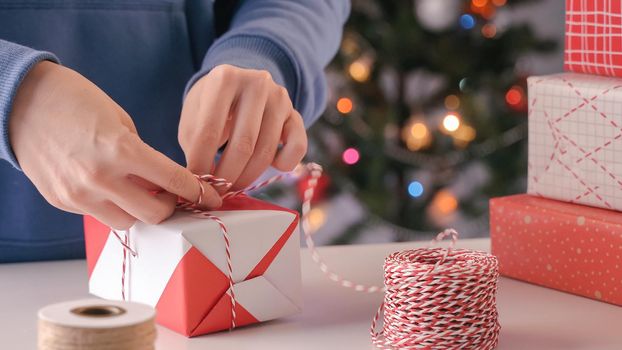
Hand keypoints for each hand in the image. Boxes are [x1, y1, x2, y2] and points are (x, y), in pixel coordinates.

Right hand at [9, 61, 220, 229]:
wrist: (19, 100)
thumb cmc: (76, 101)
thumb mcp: (121, 121)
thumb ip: (142, 156)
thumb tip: (160, 183)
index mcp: (122, 150)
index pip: (175, 182)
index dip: (199, 193)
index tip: (211, 198)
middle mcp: (100, 178)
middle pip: (154, 214)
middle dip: (170, 205)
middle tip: (172, 194)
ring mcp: (78, 194)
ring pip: (127, 222)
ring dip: (139, 210)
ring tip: (137, 190)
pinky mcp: (61, 201)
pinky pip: (98, 214)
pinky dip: (111, 205)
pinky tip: (109, 186)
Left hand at [179, 64, 307, 190]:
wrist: (238, 87)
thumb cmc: (211, 106)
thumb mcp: (192, 117)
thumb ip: (194, 145)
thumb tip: (202, 184)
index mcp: (224, 78)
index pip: (209, 131)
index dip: (201, 164)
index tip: (196, 185)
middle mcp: (256, 82)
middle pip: (243, 144)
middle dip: (227, 177)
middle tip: (216, 193)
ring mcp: (280, 97)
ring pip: (266, 151)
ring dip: (248, 177)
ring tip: (233, 186)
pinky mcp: (296, 114)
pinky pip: (297, 147)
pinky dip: (284, 165)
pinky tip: (270, 166)